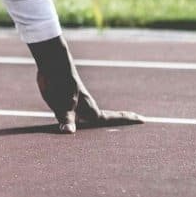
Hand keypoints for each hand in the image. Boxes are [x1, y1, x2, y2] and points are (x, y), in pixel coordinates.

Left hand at [28, 35, 143, 132]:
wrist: (52, 64)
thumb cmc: (60, 84)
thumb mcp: (63, 104)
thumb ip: (66, 119)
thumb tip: (68, 132)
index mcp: (90, 109)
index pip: (112, 117)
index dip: (127, 119)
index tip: (143, 119)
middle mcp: (86, 107)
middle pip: (106, 116)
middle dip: (120, 120)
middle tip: (136, 119)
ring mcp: (77, 103)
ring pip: (91, 115)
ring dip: (101, 120)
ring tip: (110, 126)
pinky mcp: (66, 100)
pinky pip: (78, 114)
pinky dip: (82, 119)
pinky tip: (78, 122)